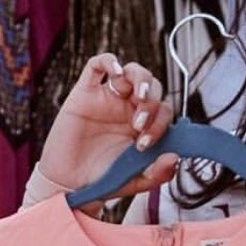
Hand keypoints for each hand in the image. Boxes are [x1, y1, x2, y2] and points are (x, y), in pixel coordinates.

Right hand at [37, 54, 178, 210]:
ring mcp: (109, 99)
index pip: (165, 111)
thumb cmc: (104, 180)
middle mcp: (130, 109)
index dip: (162, 123)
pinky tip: (117, 73)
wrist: (70, 183)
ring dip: (141, 80)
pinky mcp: (85, 92)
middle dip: (152, 103)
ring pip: (133, 72)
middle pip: (154, 88)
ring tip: (138, 97)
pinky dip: (110, 61)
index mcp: (146, 126)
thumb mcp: (137, 181)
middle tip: (139, 125)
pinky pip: (97, 65)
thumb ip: (159, 173)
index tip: (145, 144)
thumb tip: (175, 158)